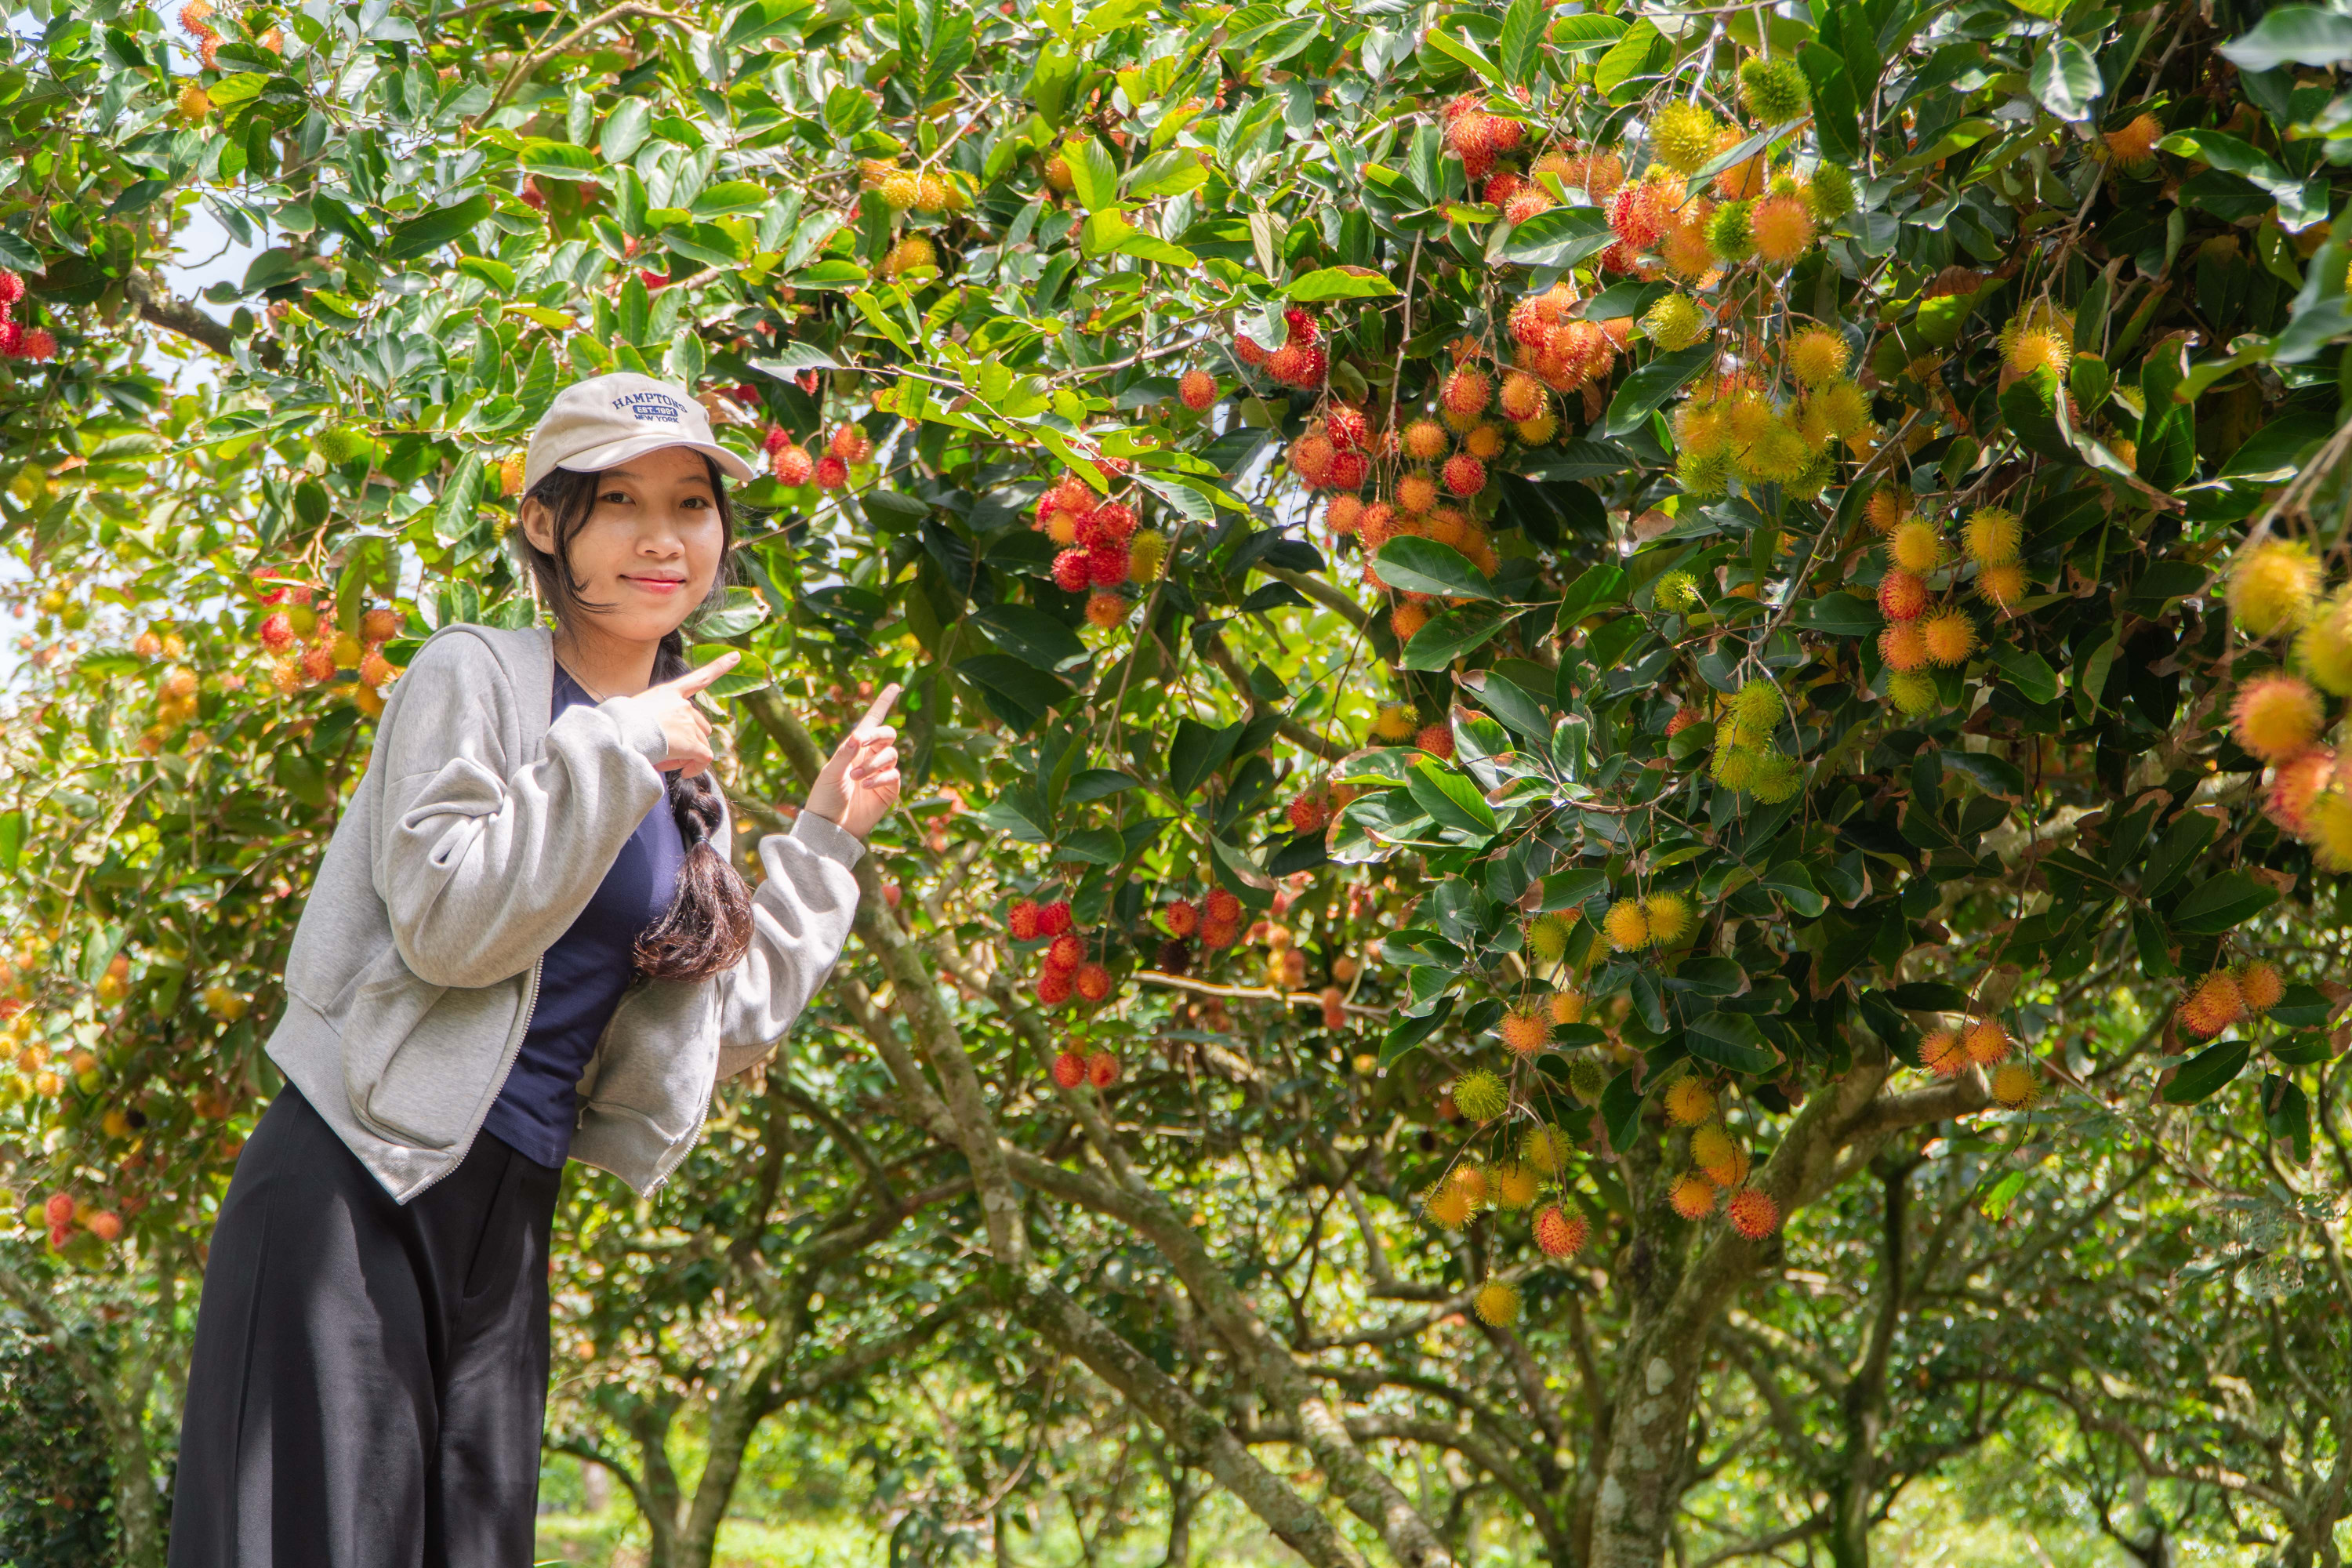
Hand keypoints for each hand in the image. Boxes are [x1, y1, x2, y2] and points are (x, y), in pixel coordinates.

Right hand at [614, 651, 739, 779]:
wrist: (618, 735)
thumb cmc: (617, 727)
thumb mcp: (633, 712)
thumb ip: (655, 718)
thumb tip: (663, 740)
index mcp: (667, 693)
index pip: (698, 678)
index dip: (719, 666)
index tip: (736, 656)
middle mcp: (682, 705)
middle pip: (701, 726)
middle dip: (690, 741)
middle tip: (667, 751)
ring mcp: (689, 722)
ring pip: (700, 744)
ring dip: (687, 755)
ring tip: (664, 759)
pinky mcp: (692, 742)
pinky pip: (704, 759)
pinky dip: (696, 767)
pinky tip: (684, 774)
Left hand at [805, 683, 901, 840]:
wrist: (830, 827)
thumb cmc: (824, 798)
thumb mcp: (830, 773)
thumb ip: (844, 754)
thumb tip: (858, 734)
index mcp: (854, 747)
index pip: (873, 719)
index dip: (884, 702)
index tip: (896, 685)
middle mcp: (870, 756)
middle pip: (888, 734)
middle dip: (878, 735)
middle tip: (861, 743)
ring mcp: (881, 772)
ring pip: (890, 754)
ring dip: (873, 763)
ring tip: (856, 778)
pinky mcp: (889, 789)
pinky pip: (893, 774)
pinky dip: (880, 778)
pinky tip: (865, 787)